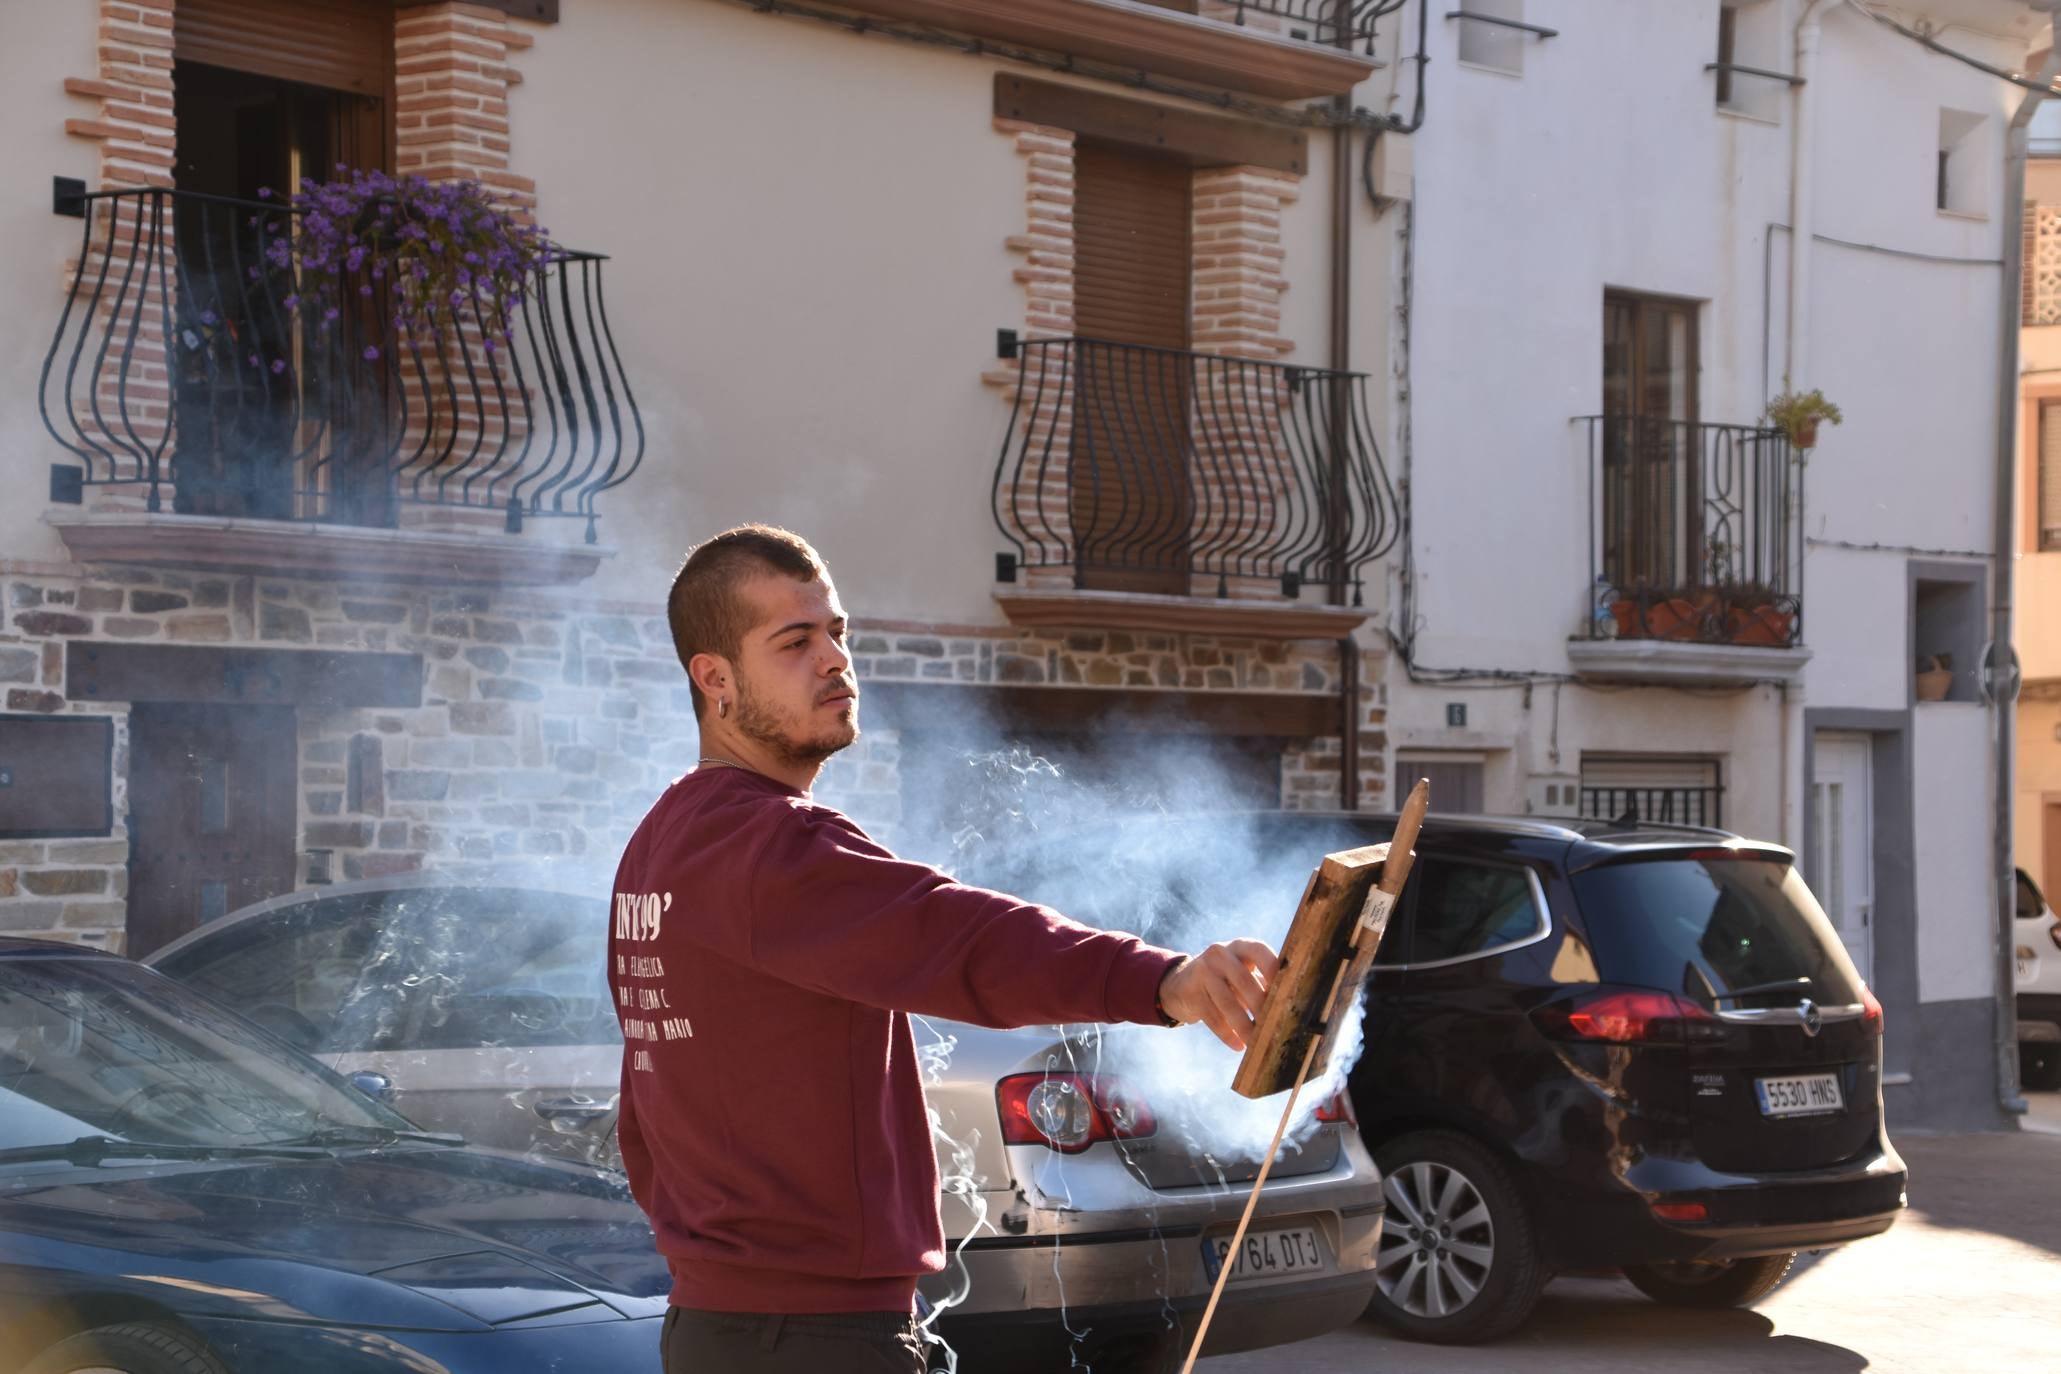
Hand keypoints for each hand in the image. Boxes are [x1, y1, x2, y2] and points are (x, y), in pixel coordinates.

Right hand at [1158, 939, 1278, 1051]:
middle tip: (1274, 1027)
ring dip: (1245, 1027)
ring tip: (1257, 1043)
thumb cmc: (1226, 980)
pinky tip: (1239, 1045)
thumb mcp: (1242, 971)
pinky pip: (1213, 1018)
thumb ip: (1263, 981)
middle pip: (1245, 981)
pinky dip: (1228, 1035)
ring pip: (1228, 1003)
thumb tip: (1291, 1004)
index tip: (1286, 992)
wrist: (1181, 984)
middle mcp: (1220, 954)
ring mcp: (1203, 972)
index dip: (1273, 970)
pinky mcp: (1191, 993)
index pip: (1259, 951)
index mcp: (1239, 946)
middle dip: (1261, 1007)